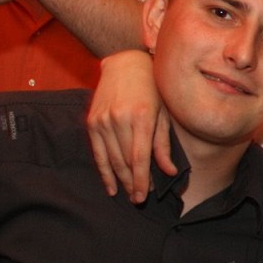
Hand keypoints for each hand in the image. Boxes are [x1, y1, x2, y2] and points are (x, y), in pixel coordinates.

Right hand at [87, 51, 175, 200]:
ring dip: (120, 180)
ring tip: (128, 193)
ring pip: (111, 159)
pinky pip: (97, 153)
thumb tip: (170, 172)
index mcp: (140, 116)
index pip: (139, 157)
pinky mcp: (92, 122)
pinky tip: (110, 186)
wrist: (126, 64)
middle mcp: (118, 119)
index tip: (144, 196)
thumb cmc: (152, 89)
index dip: (141, 180)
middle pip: (124, 161)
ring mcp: (102, 120)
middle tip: (139, 199)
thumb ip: (163, 144)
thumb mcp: (164, 113)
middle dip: (132, 183)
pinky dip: (104, 172)